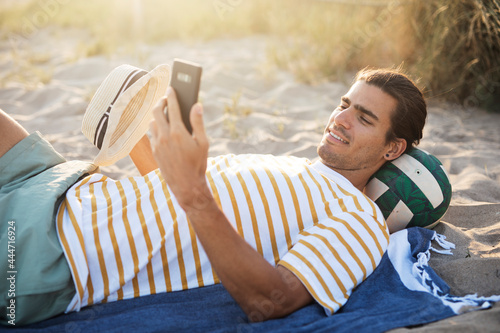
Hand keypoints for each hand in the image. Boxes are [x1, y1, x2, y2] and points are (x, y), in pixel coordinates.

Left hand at [149, 87, 211, 210]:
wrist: (186, 185)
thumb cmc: (198, 164)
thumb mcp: (203, 143)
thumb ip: (198, 123)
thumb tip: (197, 105)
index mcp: (178, 132)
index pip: (172, 108)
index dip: (171, 96)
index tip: (171, 88)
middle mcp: (165, 136)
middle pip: (156, 112)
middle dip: (161, 102)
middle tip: (166, 99)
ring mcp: (157, 144)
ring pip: (152, 122)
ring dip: (157, 115)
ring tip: (164, 113)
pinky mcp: (154, 151)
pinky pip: (151, 134)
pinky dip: (156, 128)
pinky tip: (162, 128)